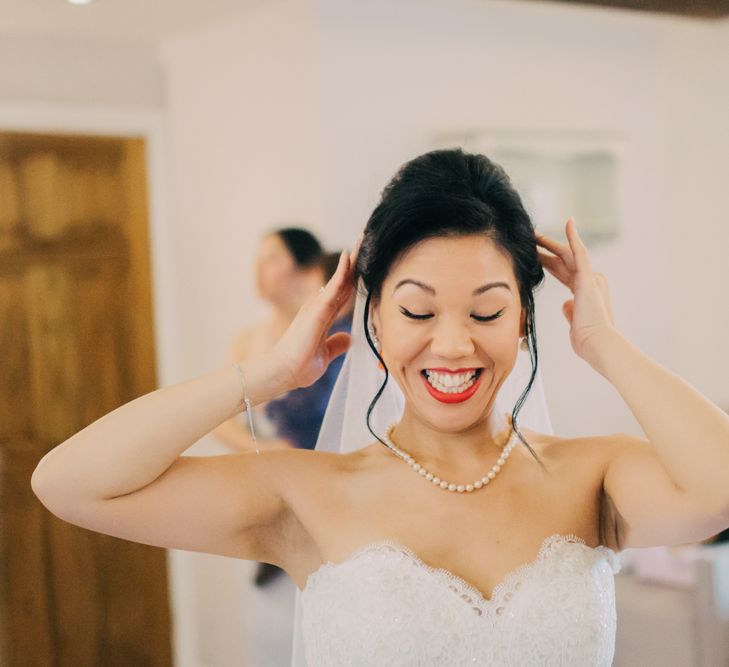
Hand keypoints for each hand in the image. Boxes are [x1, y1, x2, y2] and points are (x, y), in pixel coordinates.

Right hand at [270, 236, 361, 389]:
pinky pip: (334, 285)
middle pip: (343, 280)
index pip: (343, 293)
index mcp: (322, 316)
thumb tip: (349, 338)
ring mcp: (317, 305)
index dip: (354, 278)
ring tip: (362, 238)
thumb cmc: (299, 366)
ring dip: (352, 259)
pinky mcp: (317, 309)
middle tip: (365, 240)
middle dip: (355, 262)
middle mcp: (319, 307)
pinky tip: (350, 256)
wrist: (283, 373)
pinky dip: (343, 270)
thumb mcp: (325, 355)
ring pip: (340, 278)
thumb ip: (336, 344)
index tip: (364, 263)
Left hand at [535, 218, 616, 361]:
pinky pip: (580, 252)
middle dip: (545, 250)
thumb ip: (570, 310)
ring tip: (534, 233)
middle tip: (530, 239)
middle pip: (562, 261)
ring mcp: (590, 278)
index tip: (535, 258)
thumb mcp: (574, 322)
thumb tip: (566, 304)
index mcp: (584, 292)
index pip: (562, 273)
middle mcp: (589, 281)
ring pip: (567, 254)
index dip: (548, 264)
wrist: (598, 342)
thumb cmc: (586, 339)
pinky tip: (569, 222)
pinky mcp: (589, 277)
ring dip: (550, 243)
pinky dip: (574, 237)